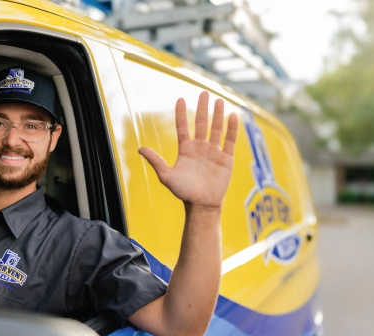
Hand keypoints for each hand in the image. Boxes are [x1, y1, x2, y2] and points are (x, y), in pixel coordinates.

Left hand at [139, 91, 237, 211]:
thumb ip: (156, 161)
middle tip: (203, 92)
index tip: (181, 99)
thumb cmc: (183, 192)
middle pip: (202, 123)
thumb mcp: (166, 176)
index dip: (182, 114)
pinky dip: (231, 129)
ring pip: (216, 129)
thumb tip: (140, 148)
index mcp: (186, 150)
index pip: (183, 127)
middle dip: (202, 108)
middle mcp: (200, 148)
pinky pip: (229, 141)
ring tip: (219, 100)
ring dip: (218, 115)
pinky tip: (232, 116)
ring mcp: (214, 152)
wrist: (202, 205)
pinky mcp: (226, 158)